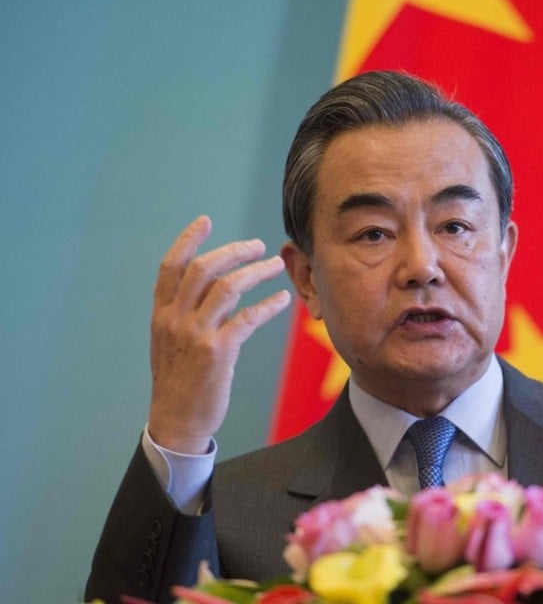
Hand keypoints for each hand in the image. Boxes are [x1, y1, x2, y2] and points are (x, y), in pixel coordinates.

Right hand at [148, 216, 290, 452]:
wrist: (176, 422)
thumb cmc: (179, 381)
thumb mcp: (170, 343)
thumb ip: (185, 314)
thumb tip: (213, 288)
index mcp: (162, 315)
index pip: (170, 267)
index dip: (187, 240)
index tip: (205, 220)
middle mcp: (175, 320)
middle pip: (203, 269)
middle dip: (233, 251)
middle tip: (258, 245)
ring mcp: (195, 335)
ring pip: (228, 288)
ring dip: (256, 271)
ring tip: (277, 266)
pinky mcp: (217, 353)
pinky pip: (247, 318)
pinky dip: (268, 304)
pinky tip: (282, 299)